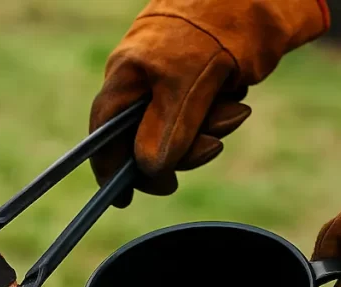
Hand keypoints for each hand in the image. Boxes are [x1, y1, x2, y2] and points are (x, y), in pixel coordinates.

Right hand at [90, 0, 330, 206]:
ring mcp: (168, 88)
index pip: (105, 134)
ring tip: (232, 111)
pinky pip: (200, 122)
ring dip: (208, 132)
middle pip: (146, 143)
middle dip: (182, 150)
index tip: (122, 200)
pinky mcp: (195, 89)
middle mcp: (142, 86)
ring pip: (179, 135)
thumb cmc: (210, 32)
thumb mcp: (185, 85)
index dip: (110, 168)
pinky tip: (235, 101)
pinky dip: (219, 118)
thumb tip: (147, 171)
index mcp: (126, 79)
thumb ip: (165, 130)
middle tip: (211, 148)